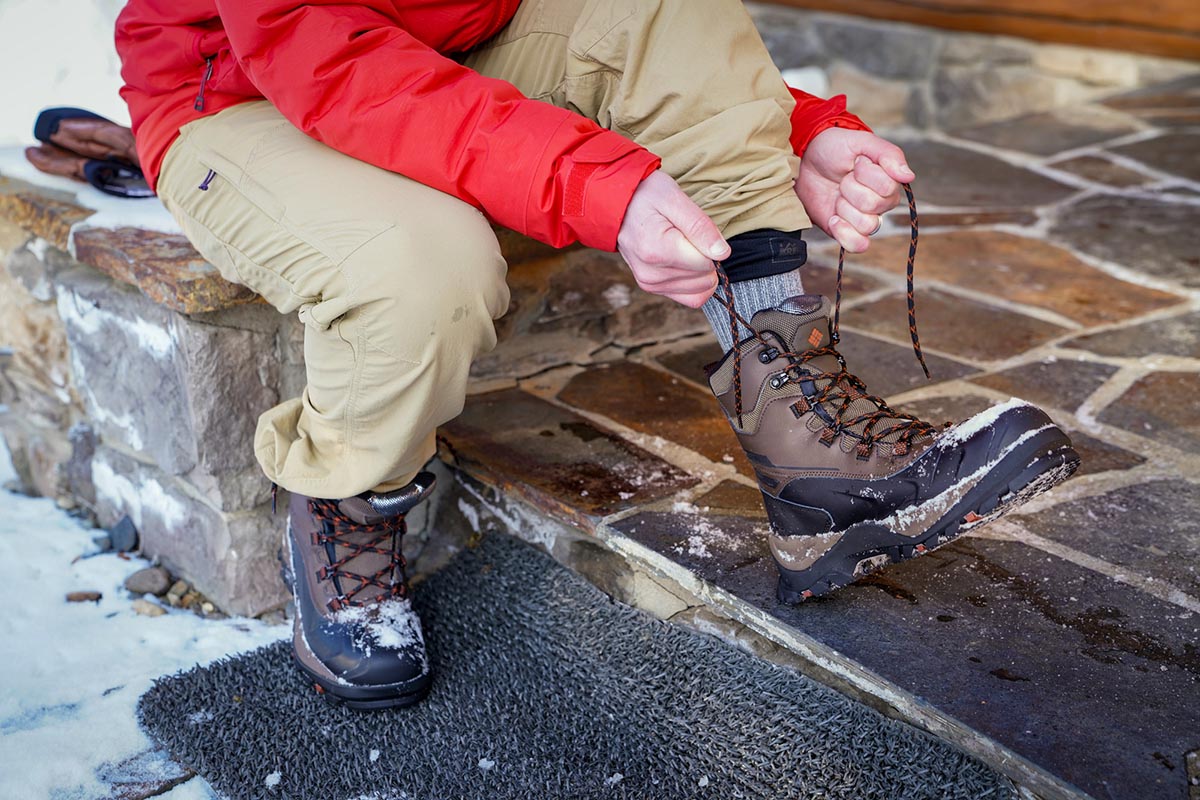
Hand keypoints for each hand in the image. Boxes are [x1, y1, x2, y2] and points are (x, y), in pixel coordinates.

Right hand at [616, 170, 730, 307]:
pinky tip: (684, 262)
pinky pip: (689, 297)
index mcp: (657, 251)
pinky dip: (694, 281)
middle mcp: (652, 274)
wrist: (616, 205)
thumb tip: (722, 254)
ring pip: (700, 290)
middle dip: (705, 257)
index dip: (708, 243)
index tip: (691, 227)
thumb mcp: (674, 198)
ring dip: (700, 270)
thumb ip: (700, 226)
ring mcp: (650, 284)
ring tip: (682, 246)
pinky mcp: (651, 288)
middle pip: (704, 279)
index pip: (706, 262)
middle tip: (685, 235)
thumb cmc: (645, 196)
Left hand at [795, 128, 914, 253]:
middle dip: (850, 189)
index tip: (856, 162)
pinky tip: (833, 218)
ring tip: (837, 195)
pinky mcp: (847, 232)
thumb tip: (909, 176)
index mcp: (890, 181)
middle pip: (873, 206)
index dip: (865, 174)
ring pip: (866, 225)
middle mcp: (881, 203)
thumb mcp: (862, 142)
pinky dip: (845, 234)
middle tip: (843, 178)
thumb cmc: (836, 148)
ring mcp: (864, 218)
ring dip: (844, 207)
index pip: (886, 188)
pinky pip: (858, 245)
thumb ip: (888, 155)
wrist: (806, 160)